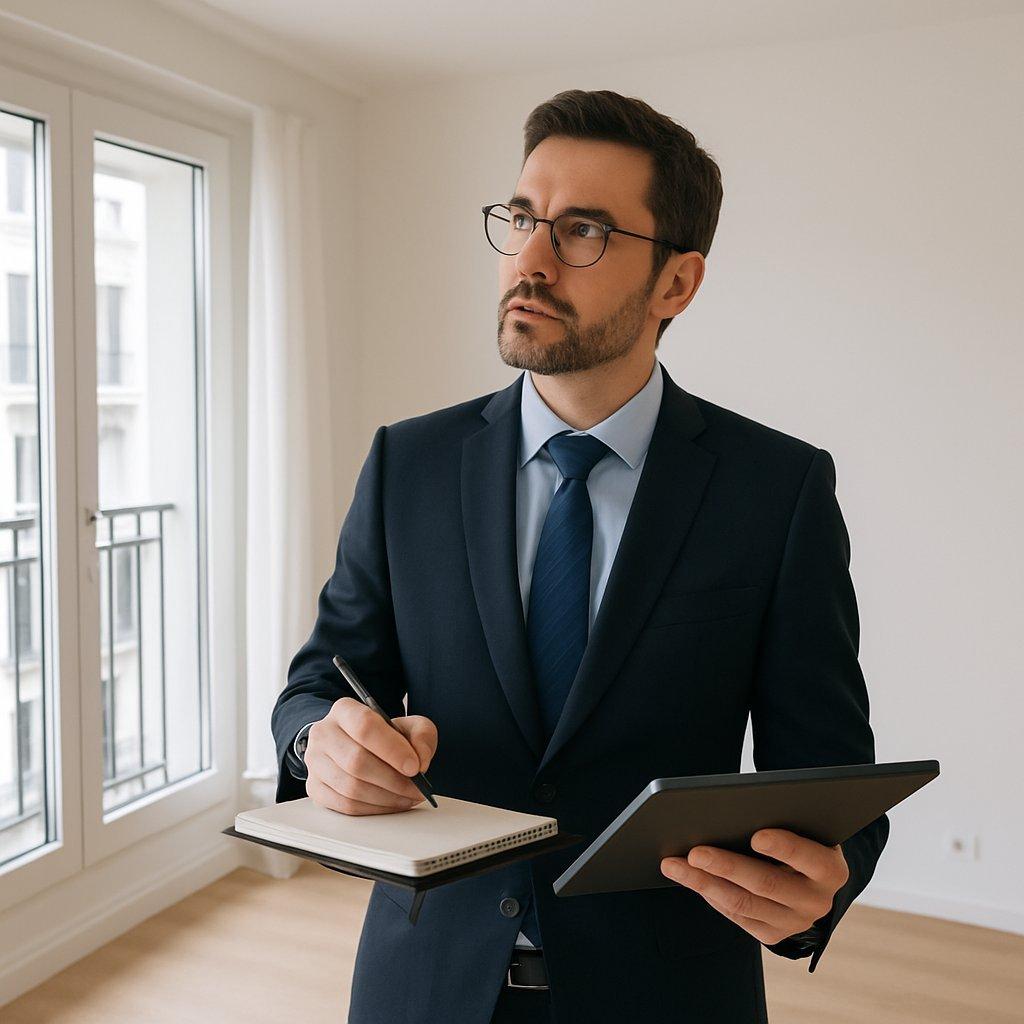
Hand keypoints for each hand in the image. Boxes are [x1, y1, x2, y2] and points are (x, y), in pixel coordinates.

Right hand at [305, 697, 437, 814]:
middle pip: (357, 761)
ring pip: (351, 788)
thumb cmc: (383, 736)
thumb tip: (420, 760)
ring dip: (386, 797)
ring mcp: (315, 763)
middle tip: (417, 788)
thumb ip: (421, 735)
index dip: (392, 749)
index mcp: (344, 710)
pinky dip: (374, 809)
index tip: (415, 766)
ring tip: (408, 797)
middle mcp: (323, 734)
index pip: (365, 727)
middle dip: (393, 780)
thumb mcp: (409, 725)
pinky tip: (391, 803)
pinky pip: (346, 806)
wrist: (357, 746)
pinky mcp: (315, 788)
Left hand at [659, 829, 848, 945]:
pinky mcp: (772, 934)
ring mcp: (794, 922)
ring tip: (673, 865)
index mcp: (831, 870)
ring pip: (742, 903)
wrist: (810, 877)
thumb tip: (733, 811)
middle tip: (694, 852)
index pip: (809, 857)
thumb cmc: (799, 835)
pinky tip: (688, 878)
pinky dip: (709, 894)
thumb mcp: (802, 826)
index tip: (757, 836)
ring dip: (703, 883)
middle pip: (766, 884)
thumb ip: (782, 819)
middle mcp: (817, 902)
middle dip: (726, 866)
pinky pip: (735, 915)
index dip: (784, 847)